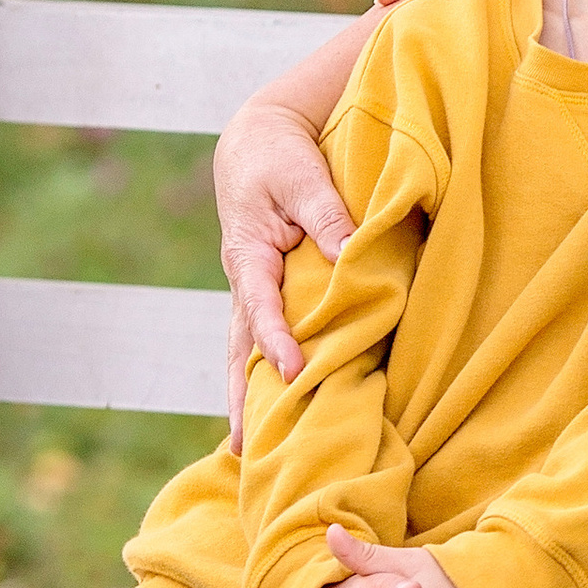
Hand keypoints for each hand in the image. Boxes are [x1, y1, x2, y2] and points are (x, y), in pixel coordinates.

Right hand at [217, 104, 356, 444]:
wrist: (257, 140)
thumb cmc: (281, 156)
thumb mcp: (304, 177)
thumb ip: (328, 217)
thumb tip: (350, 257)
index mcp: (249, 255)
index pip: (260, 307)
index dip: (275, 340)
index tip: (290, 372)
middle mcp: (244, 280)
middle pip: (238, 348)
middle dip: (240, 396)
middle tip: (243, 446)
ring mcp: (250, 290)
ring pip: (242, 351)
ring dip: (243, 395)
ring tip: (243, 448)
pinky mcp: (264, 291)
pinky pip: (257, 339)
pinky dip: (258, 373)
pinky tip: (265, 407)